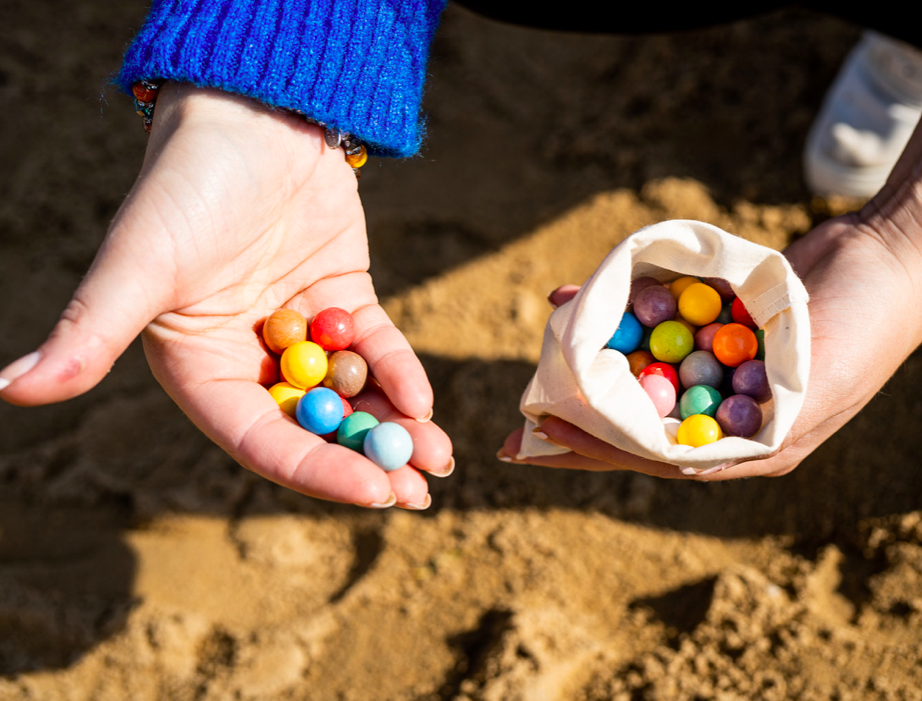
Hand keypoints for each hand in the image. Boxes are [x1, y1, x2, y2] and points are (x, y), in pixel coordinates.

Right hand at [0, 84, 451, 507]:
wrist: (249, 112)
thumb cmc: (183, 186)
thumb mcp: (138, 263)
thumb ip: (89, 331)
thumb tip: (10, 392)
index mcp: (199, 368)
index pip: (259, 438)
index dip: (314, 468)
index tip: (372, 491)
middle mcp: (250, 360)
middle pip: (314, 427)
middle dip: (366, 461)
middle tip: (418, 495)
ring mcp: (299, 334)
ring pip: (351, 395)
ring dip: (394, 429)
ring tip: (438, 462)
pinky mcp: (341, 299)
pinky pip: (375, 347)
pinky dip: (399, 372)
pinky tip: (426, 400)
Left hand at [497, 213, 921, 479]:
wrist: (893, 251)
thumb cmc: (869, 320)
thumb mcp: (819, 384)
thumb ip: (759, 427)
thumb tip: (683, 464)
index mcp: (754, 443)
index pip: (657, 457)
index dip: (597, 448)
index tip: (543, 433)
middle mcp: (730, 411)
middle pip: (638, 425)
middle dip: (579, 423)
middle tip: (519, 426)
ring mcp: (722, 366)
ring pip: (641, 374)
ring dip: (593, 363)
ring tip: (544, 349)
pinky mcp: (717, 324)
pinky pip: (658, 327)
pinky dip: (621, 316)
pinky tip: (581, 299)